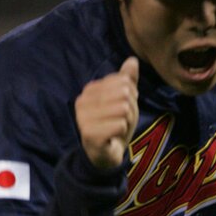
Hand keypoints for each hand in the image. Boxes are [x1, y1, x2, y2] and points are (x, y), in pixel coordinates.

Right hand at [75, 56, 138, 170]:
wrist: (105, 155)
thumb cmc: (114, 126)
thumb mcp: (124, 101)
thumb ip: (127, 80)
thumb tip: (132, 60)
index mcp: (90, 89)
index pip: (124, 82)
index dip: (131, 98)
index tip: (121, 111)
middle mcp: (82, 100)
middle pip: (124, 94)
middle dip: (130, 110)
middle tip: (121, 122)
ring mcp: (83, 117)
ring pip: (123, 109)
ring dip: (127, 122)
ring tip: (117, 129)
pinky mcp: (89, 133)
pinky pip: (120, 125)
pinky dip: (122, 132)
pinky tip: (113, 138)